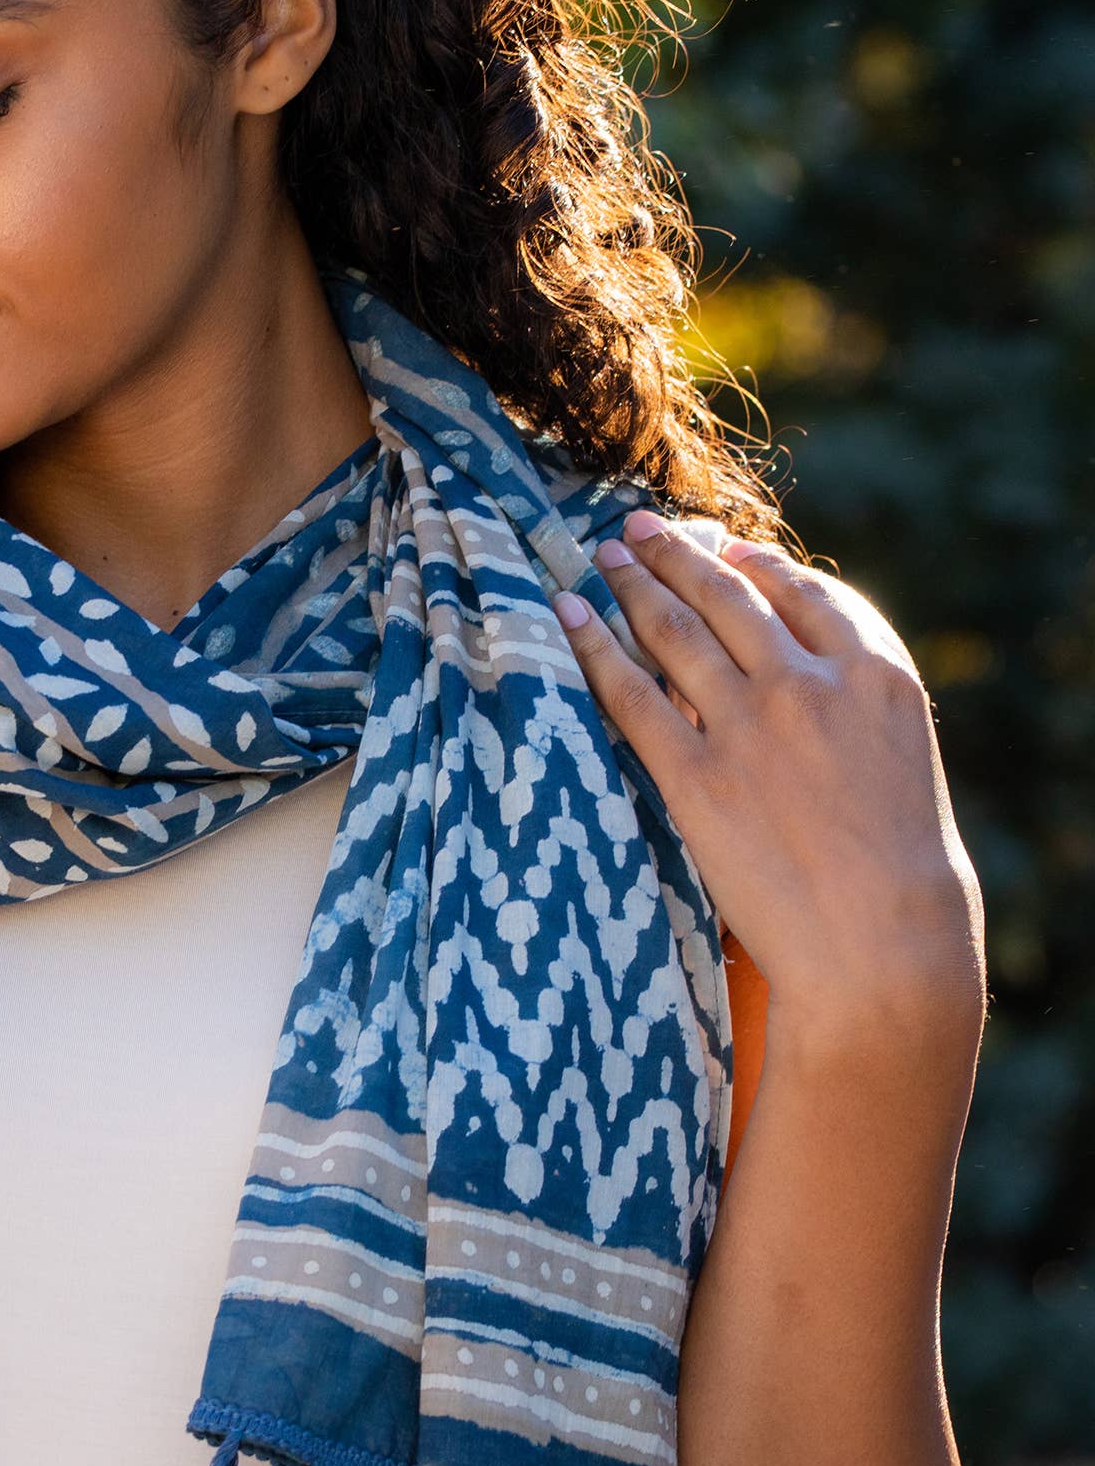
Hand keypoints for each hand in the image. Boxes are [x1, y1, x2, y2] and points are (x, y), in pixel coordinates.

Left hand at [551, 513, 985, 1057]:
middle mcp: (810, 684)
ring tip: (605, 556)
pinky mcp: (696, 775)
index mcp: (874, 672)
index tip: (720, 545)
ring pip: (674, 630)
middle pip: (727, 596)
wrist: (880, 938)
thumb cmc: (894, 858)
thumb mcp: (895, 751)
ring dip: (632, 583)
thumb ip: (848, 694)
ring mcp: (750, 725)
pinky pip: (630, 693)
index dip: (752, 561)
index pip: (803, 590)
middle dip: (676, 553)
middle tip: (638, 528)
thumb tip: (789, 655)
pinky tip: (569, 614)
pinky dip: (594, 646)